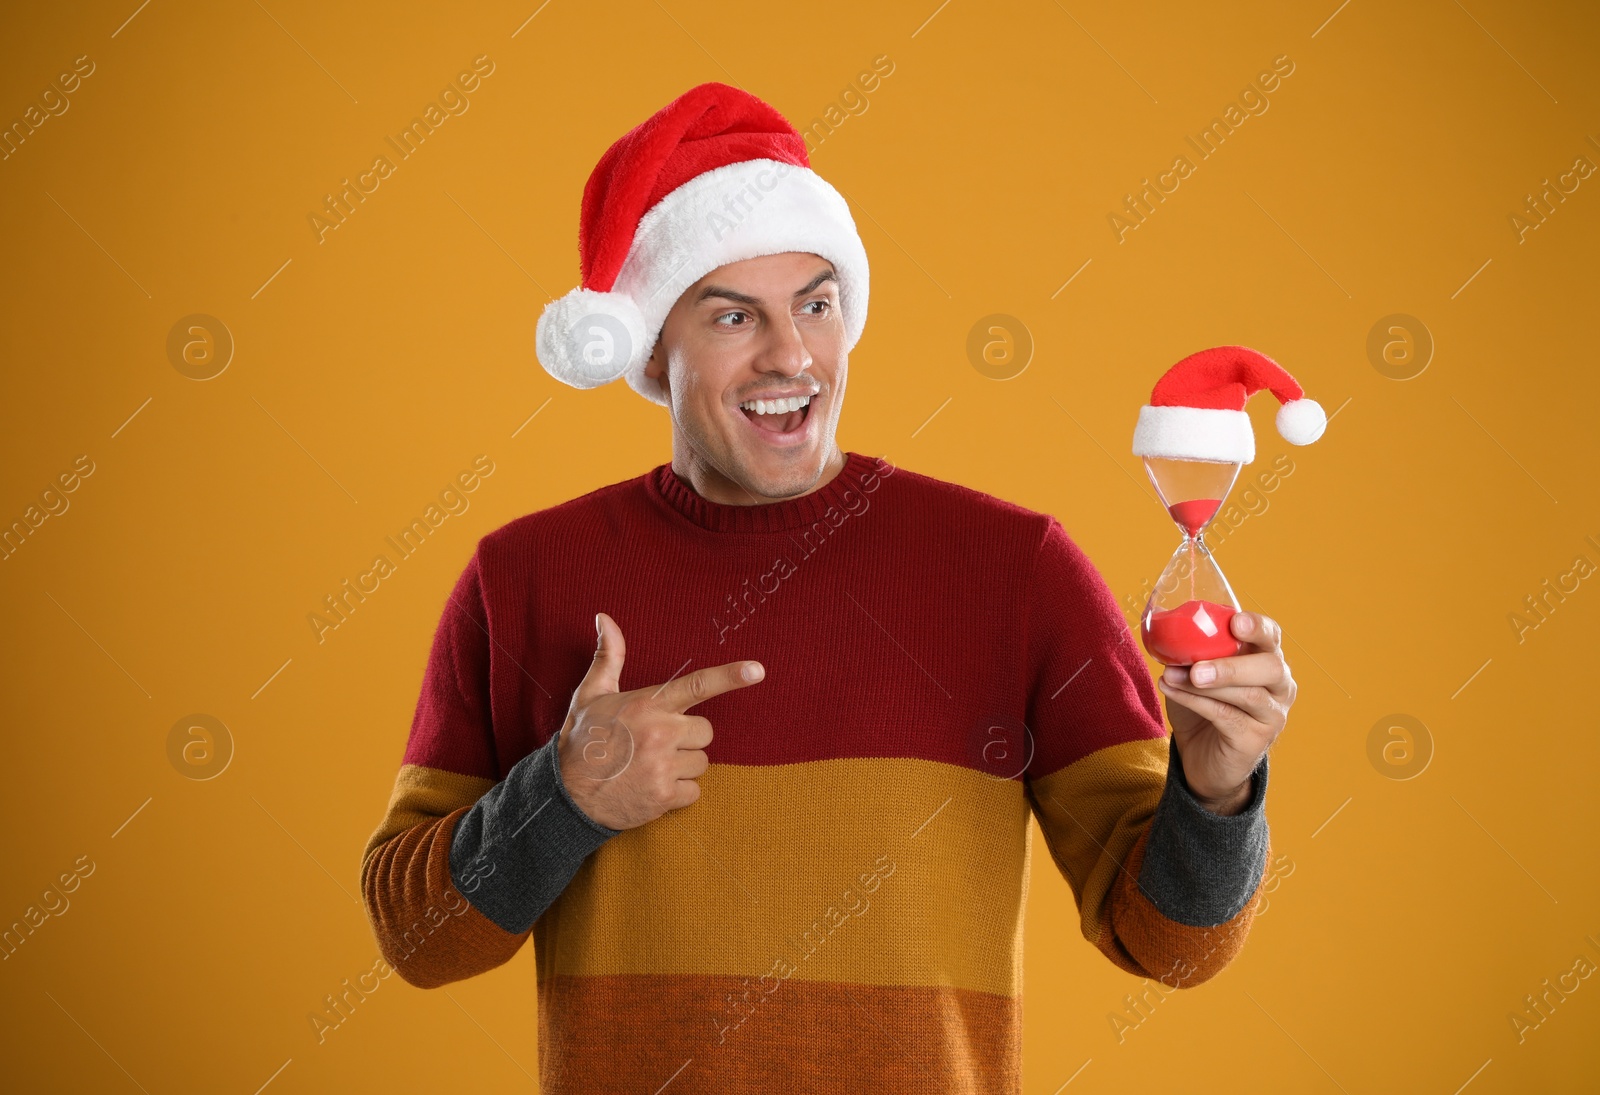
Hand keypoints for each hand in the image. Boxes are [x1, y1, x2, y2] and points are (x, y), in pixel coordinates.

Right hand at [556, 611, 764, 830]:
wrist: (565, 795)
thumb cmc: (581, 741)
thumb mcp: (591, 694)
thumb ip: (609, 656)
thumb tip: (605, 617)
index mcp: (647, 704)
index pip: (696, 685)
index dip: (730, 676)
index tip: (757, 670)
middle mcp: (660, 733)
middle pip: (706, 731)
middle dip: (687, 737)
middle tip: (655, 744)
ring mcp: (664, 767)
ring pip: (701, 762)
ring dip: (682, 766)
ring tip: (649, 767)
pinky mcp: (665, 797)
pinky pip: (695, 791)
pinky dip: (678, 793)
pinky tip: (652, 788)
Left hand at [1155, 611, 1295, 814]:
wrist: (1202, 757)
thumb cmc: (1202, 706)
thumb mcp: (1194, 673)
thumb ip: (1188, 650)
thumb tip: (1160, 621)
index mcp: (1266, 658)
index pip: (1271, 635)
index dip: (1257, 627)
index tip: (1235, 622)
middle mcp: (1279, 685)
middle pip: (1270, 667)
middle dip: (1233, 665)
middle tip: (1197, 668)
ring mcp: (1272, 714)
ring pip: (1249, 695)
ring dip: (1206, 686)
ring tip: (1171, 678)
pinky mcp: (1256, 739)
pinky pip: (1228, 717)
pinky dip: (1196, 702)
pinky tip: (1171, 691)